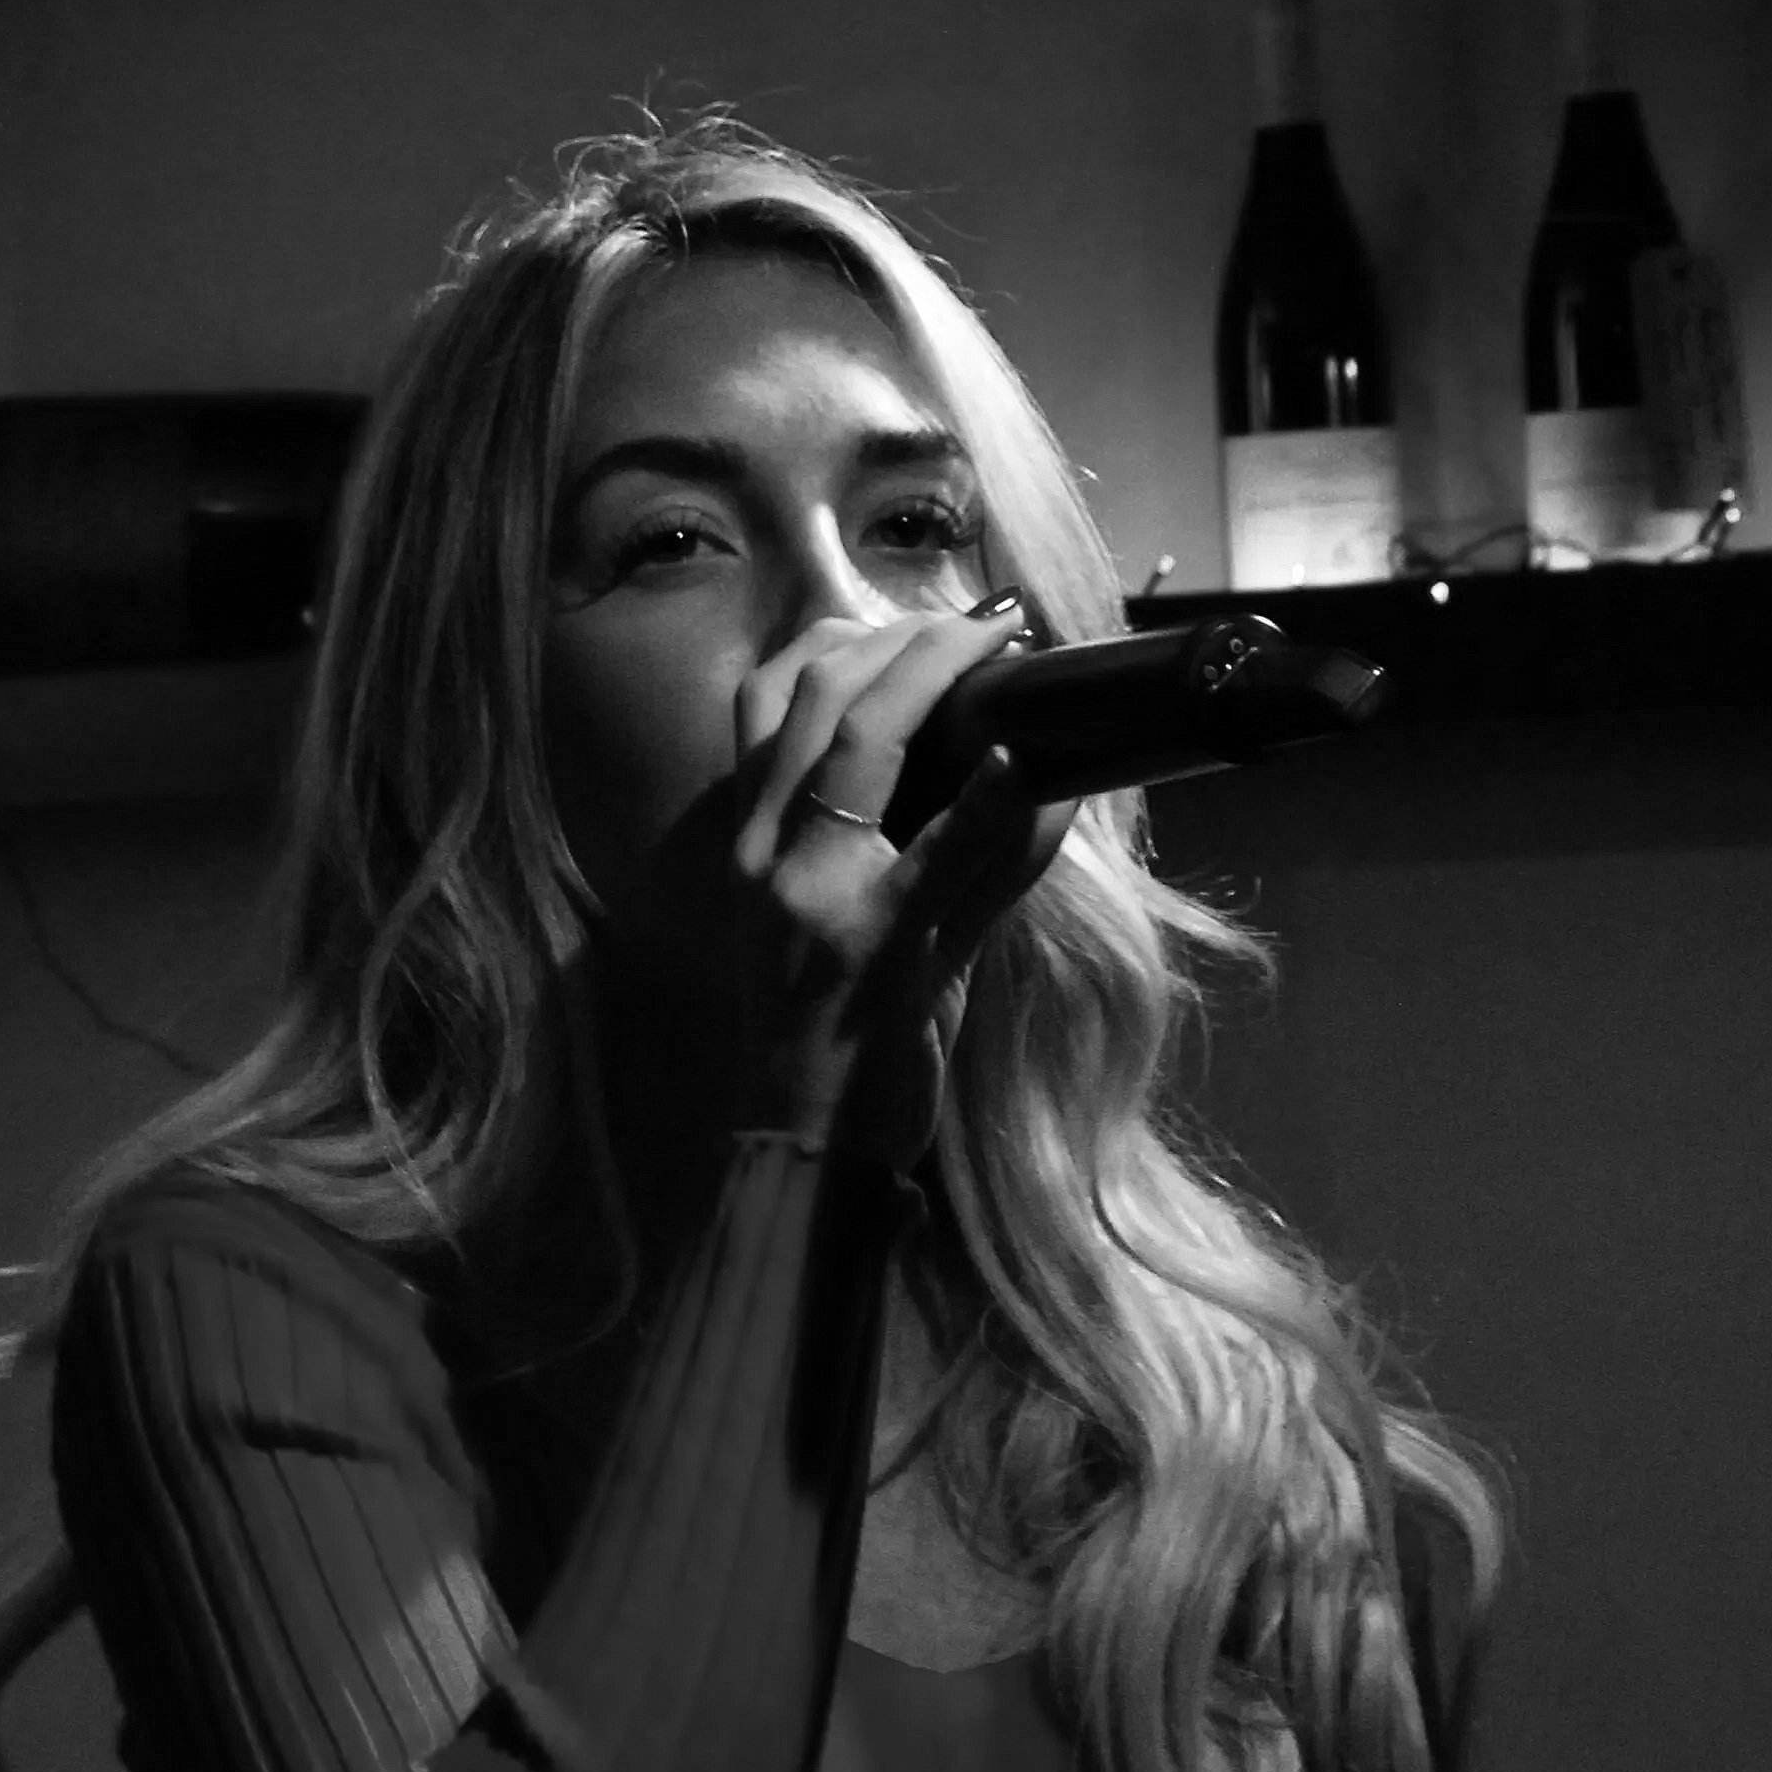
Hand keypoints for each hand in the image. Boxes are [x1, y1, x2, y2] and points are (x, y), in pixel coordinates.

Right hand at [730, 603, 1075, 1173]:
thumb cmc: (830, 1037)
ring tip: (1005, 648)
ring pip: (865, 747)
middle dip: (907, 641)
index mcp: (747, 846)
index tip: (914, 621)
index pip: (768, 699)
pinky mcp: (880, 953)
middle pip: (819, 698)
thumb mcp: (822, 924)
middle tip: (986, 621)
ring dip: (941, 678)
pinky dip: (987, 803)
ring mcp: (817, 901)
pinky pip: (939, 858)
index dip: (842, 638)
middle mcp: (766, 859)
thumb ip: (875, 845)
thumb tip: (981, 765)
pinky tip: (1024, 763)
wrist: (805, 1149)